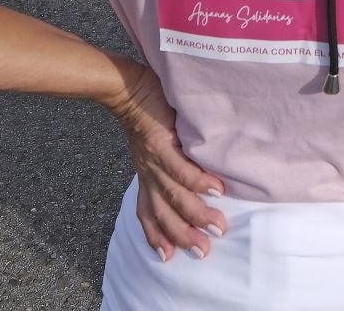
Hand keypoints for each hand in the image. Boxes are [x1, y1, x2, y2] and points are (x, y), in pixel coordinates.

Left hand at [106, 62, 227, 261]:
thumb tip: (193, 171)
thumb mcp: (151, 143)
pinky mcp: (162, 143)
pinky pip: (181, 168)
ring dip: (196, 214)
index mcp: (146, 175)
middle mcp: (148, 173)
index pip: (149, 212)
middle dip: (184, 235)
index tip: (168, 257)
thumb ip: (168, 159)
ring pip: (175, 196)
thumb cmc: (143, 110)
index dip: (156, 235)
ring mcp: (155, 160)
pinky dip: (198, 182)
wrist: (125, 87)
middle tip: (205, 251)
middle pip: (164, 212)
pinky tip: (215, 190)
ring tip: (218, 226)